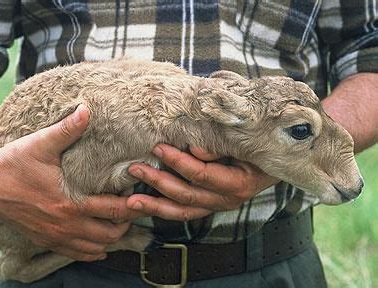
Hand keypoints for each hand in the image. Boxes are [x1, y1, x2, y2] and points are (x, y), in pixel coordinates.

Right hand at [0, 105, 143, 260]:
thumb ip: (67, 129)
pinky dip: (93, 251)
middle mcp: (65, 225)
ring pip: (96, 247)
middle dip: (127, 222)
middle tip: (134, 207)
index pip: (115, 211)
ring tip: (120, 222)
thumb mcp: (41, 144)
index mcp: (70, 203)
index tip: (141, 194)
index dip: (134, 205)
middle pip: (111, 233)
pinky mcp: (45, 241)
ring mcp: (55, 236)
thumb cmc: (13, 162)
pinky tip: (99, 243)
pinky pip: (77, 254)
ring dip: (112, 237)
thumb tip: (87, 110)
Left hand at [127, 144, 278, 219]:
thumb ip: (221, 146)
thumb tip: (196, 149)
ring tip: (131, 201)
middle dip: (158, 182)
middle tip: (136, 168)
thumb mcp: (247, 143)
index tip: (158, 147)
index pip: (201, 175)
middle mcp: (226, 200)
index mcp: (237, 184)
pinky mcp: (208, 206)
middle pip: (186, 195)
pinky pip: (183, 211)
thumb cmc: (260, 148)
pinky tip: (145, 206)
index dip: (178, 162)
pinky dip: (163, 209)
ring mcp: (215, 205)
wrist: (272, 164)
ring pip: (181, 211)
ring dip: (155, 205)